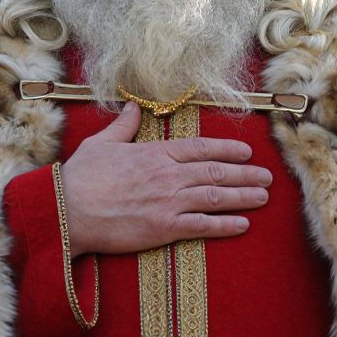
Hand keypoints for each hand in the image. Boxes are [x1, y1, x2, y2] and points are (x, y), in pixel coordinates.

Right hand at [60, 101, 271, 255]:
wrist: (69, 211)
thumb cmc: (82, 177)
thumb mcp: (102, 143)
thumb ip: (123, 126)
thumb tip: (132, 107)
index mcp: (155, 153)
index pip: (201, 148)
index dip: (227, 149)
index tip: (246, 151)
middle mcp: (168, 175)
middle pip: (216, 173)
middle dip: (245, 174)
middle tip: (267, 176)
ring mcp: (168, 202)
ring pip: (215, 197)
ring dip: (243, 197)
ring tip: (263, 197)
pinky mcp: (164, 229)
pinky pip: (202, 226)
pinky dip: (225, 225)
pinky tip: (242, 225)